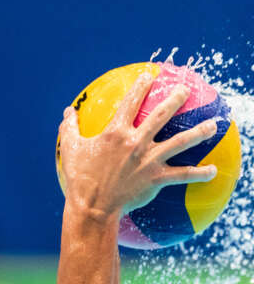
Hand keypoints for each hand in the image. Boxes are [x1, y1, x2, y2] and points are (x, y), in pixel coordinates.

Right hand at [58, 71, 218, 217]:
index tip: (149, 75)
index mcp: (115, 134)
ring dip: (199, 132)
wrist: (92, 208)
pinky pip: (183, 174)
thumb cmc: (79, 179)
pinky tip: (212, 170)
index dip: (140, 86)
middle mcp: (136, 142)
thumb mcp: (70, 150)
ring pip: (180, 142)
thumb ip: (70, 128)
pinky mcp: (156, 179)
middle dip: (176, 99)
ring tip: (214, 125)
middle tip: (187, 90)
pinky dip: (200, 173)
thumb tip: (68, 111)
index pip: (130, 103)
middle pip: (161, 116)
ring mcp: (149, 160)